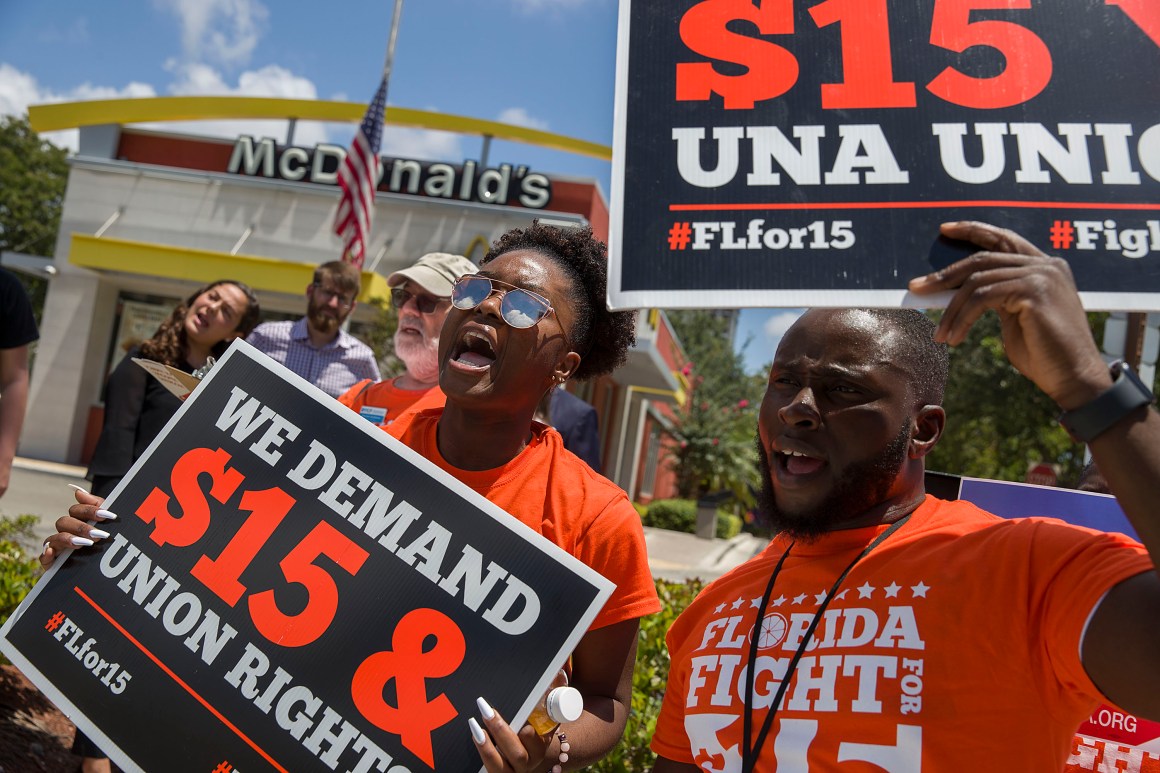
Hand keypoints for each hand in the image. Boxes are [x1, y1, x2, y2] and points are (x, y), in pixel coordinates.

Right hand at [40, 488, 117, 568]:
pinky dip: (46, 555)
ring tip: (85, 544)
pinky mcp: (52, 563)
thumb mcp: (107, 524)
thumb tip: (78, 491)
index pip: (76, 510)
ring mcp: (57, 547)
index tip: (108, 515)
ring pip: (54, 538)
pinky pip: (44, 557)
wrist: (106, 572)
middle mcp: (65, 532)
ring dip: (68, 539)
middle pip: (64, 522)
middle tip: (99, 535)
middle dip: (82, 527)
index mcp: (78, 520)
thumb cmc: (107, 543)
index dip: (90, 510)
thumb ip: (97, 505)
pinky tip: (53, 553)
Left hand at [470, 697, 554, 772]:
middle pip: (518, 754)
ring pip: (499, 767)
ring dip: (486, 747)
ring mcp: (512, 772)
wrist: (528, 754)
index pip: (537, 743)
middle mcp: (528, 763)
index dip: (529, 735)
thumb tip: (557, 672)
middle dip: (501, 732)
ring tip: (474, 726)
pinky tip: (475, 737)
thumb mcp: (545, 716)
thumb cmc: (533, 729)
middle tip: (487, 712)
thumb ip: (550, 697)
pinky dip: (481, 755)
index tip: (523, 724)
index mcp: (541, 748)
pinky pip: (488, 769)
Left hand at [908, 221, 1110, 409]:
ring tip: (939, 335)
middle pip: (982, 259)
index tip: (944, 230)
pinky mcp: (1034, 292)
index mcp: (1044, 267)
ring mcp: (1042, 275)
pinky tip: (954, 338)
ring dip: (951, 310)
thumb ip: (994, 298)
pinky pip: (983, 299)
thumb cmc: (1043, 354)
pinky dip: (961, 319)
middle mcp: (1046, 265)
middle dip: (944, 275)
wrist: (1073, 378)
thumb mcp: (1013, 317)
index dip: (973, 230)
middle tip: (916, 287)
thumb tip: (954, 292)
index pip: (1003, 239)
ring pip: (977, 282)